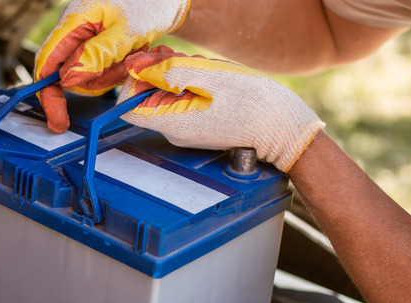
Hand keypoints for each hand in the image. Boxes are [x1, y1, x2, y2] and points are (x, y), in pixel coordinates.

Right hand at [34, 0, 189, 132]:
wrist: (162, 1)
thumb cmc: (146, 5)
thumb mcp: (126, 32)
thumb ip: (96, 55)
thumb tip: (67, 80)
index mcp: (71, 20)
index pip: (46, 62)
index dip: (48, 94)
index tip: (58, 119)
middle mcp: (70, 31)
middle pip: (65, 75)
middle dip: (95, 80)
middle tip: (122, 68)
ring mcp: (80, 40)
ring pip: (83, 78)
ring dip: (108, 76)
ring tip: (129, 55)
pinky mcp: (92, 49)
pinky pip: (95, 73)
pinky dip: (113, 72)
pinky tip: (127, 56)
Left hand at [118, 47, 324, 171]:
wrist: (282, 126)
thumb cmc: (254, 102)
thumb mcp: (211, 77)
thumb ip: (171, 72)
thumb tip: (139, 67)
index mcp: (173, 122)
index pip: (128, 105)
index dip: (134, 81)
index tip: (154, 65)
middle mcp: (173, 131)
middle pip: (146, 98)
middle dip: (161, 74)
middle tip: (188, 63)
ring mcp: (185, 130)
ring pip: (165, 97)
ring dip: (179, 77)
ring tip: (207, 73)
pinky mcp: (196, 125)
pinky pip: (182, 102)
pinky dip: (191, 86)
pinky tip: (212, 82)